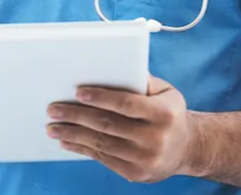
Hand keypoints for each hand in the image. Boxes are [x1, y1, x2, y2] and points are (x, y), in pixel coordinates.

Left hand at [47, 75, 194, 182]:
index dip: (101, 97)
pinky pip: (103, 159)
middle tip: (54, 109)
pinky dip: (82, 149)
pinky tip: (68, 141)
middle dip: (76, 116)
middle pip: (108, 125)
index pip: (126, 104)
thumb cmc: (170, 112)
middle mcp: (156, 138)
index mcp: (164, 114)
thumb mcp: (165, 91)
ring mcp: (145, 159)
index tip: (77, 92)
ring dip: (73, 134)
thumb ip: (142, 80)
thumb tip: (115, 65)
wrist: (187, 148)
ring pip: (101, 144)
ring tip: (53, 127)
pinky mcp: (136, 174)